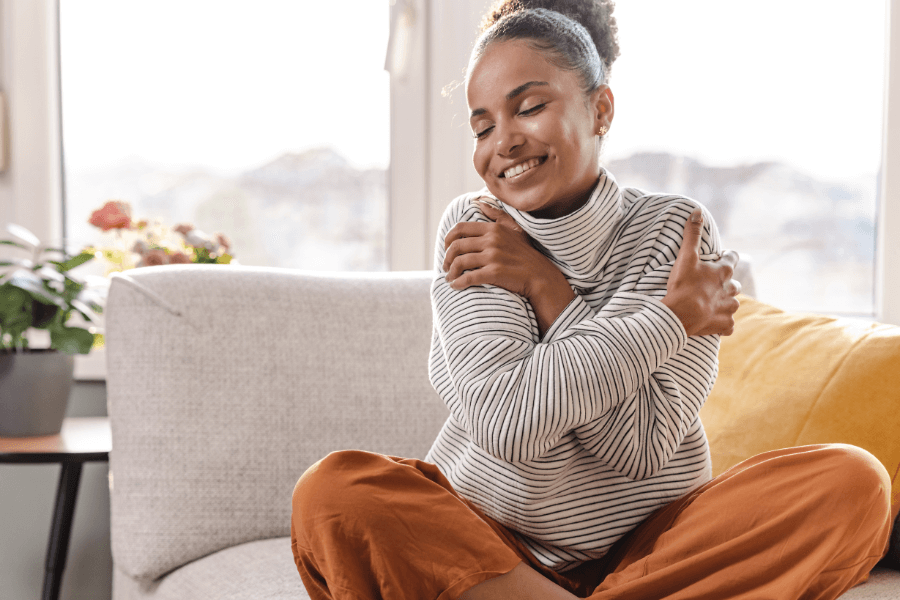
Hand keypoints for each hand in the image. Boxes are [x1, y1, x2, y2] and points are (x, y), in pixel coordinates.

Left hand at [443, 199, 574, 335]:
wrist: (541, 276)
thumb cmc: (526, 254)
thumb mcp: (515, 229)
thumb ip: (497, 215)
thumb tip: (480, 202)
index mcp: (493, 229)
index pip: (460, 229)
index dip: (448, 239)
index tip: (447, 249)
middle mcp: (492, 240)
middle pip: (456, 246)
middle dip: (446, 258)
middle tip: (446, 266)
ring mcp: (493, 256)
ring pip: (460, 262)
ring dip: (450, 272)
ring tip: (449, 278)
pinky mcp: (494, 272)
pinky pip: (468, 277)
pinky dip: (458, 283)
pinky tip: (456, 286)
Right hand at [662, 209, 740, 335]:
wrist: (681, 315)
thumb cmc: (684, 285)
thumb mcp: (686, 257)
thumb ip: (692, 234)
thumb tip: (697, 211)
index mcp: (723, 272)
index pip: (732, 258)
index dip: (727, 257)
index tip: (721, 257)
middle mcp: (730, 289)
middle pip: (734, 284)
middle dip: (726, 283)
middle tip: (711, 284)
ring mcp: (728, 308)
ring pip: (733, 304)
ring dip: (725, 303)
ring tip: (711, 304)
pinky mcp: (724, 325)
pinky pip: (728, 325)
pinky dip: (723, 324)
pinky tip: (714, 323)